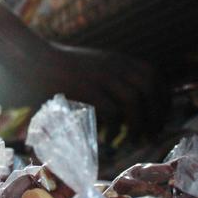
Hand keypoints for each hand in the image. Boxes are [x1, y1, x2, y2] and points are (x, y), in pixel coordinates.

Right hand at [0, 44, 166, 139]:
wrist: (35, 58)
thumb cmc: (61, 66)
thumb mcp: (93, 65)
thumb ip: (111, 77)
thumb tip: (129, 104)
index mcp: (117, 59)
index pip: (153, 74)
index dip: (163, 96)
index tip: (162, 115)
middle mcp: (113, 66)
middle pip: (149, 86)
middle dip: (157, 111)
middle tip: (154, 132)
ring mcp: (99, 76)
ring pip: (133, 99)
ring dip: (140, 121)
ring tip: (137, 139)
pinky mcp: (86, 89)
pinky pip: (111, 110)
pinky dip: (116, 126)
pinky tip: (112, 137)